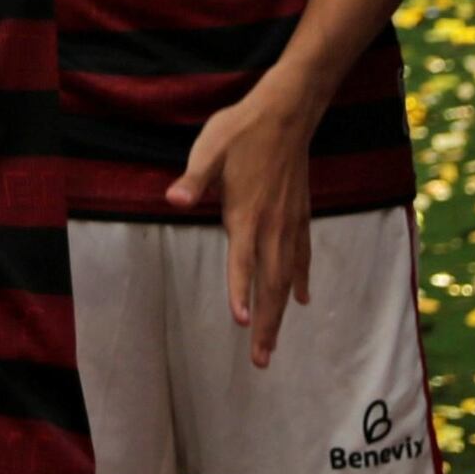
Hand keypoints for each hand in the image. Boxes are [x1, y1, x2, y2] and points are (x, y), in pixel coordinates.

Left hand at [164, 79, 320, 365]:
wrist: (288, 112)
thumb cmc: (242, 129)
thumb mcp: (210, 147)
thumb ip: (194, 178)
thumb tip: (172, 198)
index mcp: (246, 214)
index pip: (243, 262)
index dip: (241, 292)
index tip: (242, 324)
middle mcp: (271, 226)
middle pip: (270, 285)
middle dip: (266, 325)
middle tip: (261, 361)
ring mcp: (290, 223)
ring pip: (287, 279)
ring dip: (281, 314)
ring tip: (276, 346)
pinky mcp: (300, 215)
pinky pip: (303, 256)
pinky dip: (302, 280)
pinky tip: (303, 300)